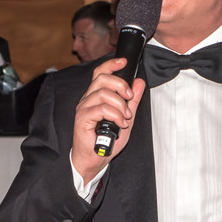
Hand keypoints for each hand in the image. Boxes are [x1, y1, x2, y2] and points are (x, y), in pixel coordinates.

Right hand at [70, 57, 146, 184]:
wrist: (94, 159)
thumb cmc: (106, 141)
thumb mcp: (125, 118)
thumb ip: (132, 101)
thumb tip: (138, 83)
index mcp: (96, 96)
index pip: (100, 73)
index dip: (111, 64)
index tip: (123, 62)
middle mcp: (88, 99)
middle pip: (102, 79)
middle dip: (120, 85)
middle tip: (130, 97)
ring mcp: (84, 108)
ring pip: (103, 93)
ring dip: (120, 105)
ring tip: (126, 117)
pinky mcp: (82, 118)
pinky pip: (101, 109)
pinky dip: (114, 114)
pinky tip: (120, 123)